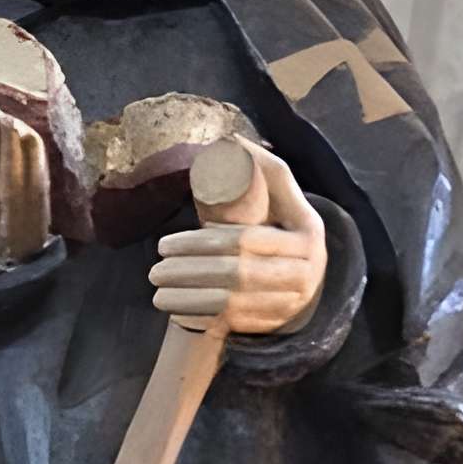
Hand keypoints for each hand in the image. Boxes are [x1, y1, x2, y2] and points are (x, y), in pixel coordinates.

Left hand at [149, 140, 326, 334]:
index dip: (200, 243)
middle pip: (235, 273)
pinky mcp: (275, 323)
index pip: (245, 240)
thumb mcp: (284, 197)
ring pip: (231, 302)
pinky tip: (174, 309)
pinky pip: (232, 323)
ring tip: (157, 288)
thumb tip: (230, 140)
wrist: (306, 278)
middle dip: (188, 271)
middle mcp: (305, 272)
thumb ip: (264, 170)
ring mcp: (291, 302)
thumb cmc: (283, 227)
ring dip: (187, 296)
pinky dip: (200, 316)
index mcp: (307, 234)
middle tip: (155, 268)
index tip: (165, 244)